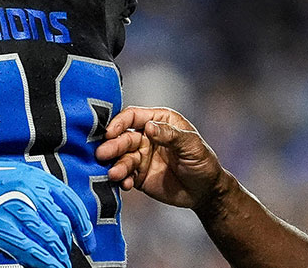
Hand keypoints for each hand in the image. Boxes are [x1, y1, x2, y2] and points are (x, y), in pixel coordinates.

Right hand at [0, 159, 94, 267]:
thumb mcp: (17, 177)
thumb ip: (37, 194)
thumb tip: (54, 220)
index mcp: (37, 178)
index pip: (70, 202)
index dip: (83, 225)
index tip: (88, 240)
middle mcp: (30, 192)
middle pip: (61, 223)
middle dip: (68, 245)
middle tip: (69, 258)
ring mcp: (16, 209)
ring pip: (48, 238)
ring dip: (58, 257)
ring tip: (61, 266)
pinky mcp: (1, 228)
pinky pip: (29, 249)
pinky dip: (42, 261)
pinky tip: (49, 267)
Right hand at [94, 106, 229, 210]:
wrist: (205, 192)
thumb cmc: (203, 162)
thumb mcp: (191, 145)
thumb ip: (171, 135)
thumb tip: (148, 127)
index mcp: (159, 121)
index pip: (133, 116)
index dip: (119, 122)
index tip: (110, 133)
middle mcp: (147, 136)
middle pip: (123, 137)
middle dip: (112, 146)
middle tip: (102, 154)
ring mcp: (141, 156)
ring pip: (122, 158)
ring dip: (116, 165)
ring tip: (115, 174)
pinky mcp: (138, 176)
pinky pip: (125, 175)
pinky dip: (122, 179)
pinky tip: (125, 184)